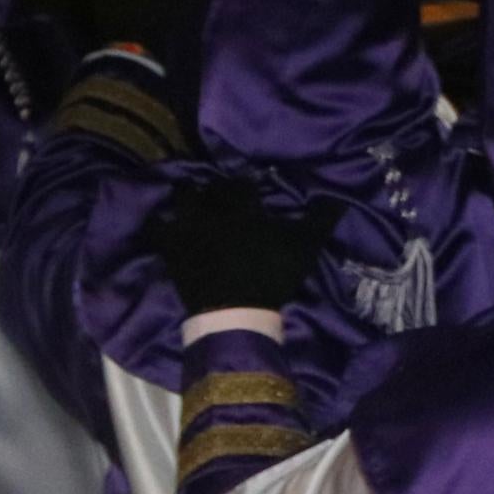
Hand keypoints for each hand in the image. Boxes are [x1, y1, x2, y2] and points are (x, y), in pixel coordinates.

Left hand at [156, 176, 325, 319]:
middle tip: (220, 196)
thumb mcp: (303, 246)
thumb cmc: (271, 274)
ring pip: (181, 198)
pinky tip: (160, 222)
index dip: (246, 186)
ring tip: (191, 202)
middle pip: (209, 187)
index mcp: (241, 204)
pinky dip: (157, 223)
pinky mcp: (170, 248)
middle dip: (214, 189)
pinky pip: (155, 228)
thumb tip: (338, 199)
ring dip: (186, 197)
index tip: (251, 190)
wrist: (235, 310)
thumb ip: (319, 220)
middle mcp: (211, 208)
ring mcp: (187, 227)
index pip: (241, 184)